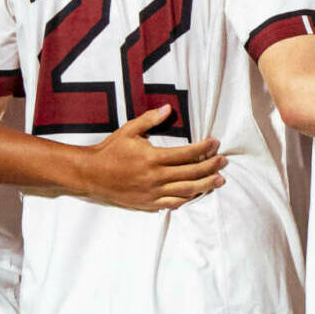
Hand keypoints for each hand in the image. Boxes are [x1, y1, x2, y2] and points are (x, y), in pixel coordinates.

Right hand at [75, 105, 228, 209]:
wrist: (90, 175)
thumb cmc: (110, 151)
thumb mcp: (128, 131)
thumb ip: (150, 120)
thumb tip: (168, 109)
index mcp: (153, 158)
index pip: (187, 154)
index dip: (204, 148)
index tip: (215, 143)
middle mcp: (155, 177)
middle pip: (191, 173)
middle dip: (211, 167)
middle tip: (223, 161)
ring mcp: (152, 193)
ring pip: (186, 191)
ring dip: (205, 186)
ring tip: (219, 180)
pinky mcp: (148, 204)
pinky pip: (173, 204)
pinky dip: (187, 199)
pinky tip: (196, 193)